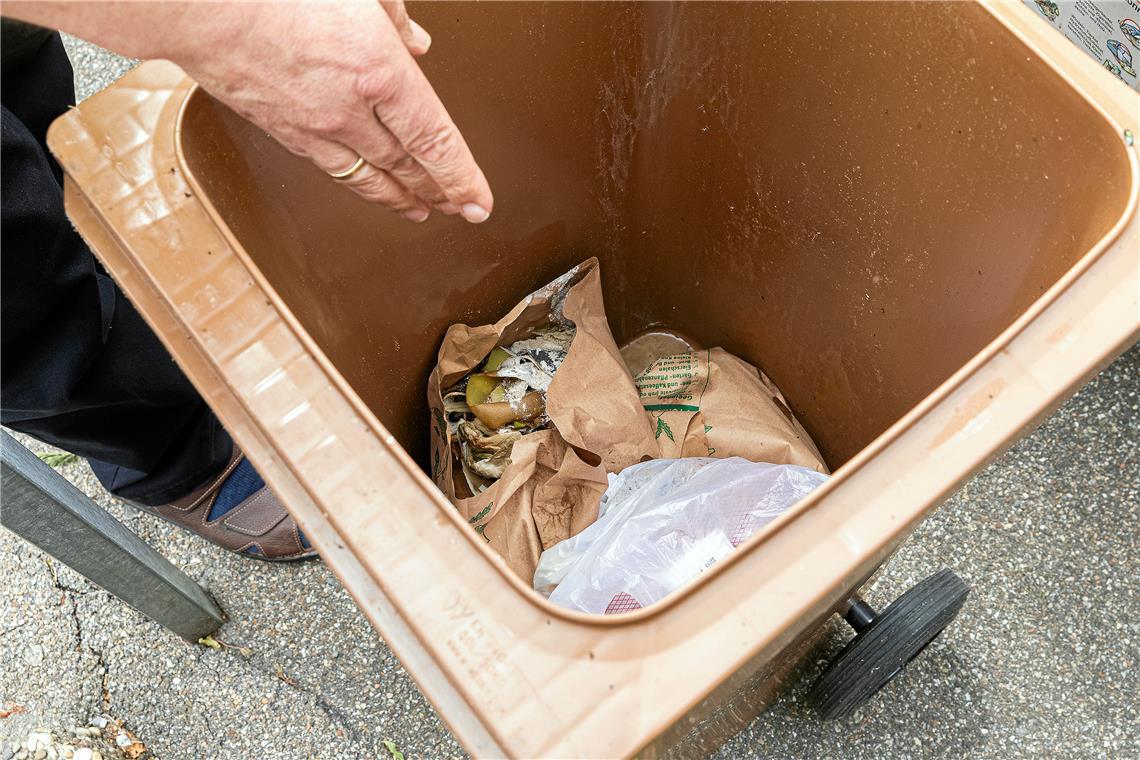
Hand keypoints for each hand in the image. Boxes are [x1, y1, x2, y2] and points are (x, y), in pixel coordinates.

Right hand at [178, 1, 492, 222]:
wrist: (193, 0)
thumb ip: (393, 14)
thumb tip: (415, 41)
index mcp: (378, 71)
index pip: (436, 140)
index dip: (462, 178)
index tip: (479, 203)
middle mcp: (348, 109)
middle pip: (407, 164)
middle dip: (438, 191)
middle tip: (459, 208)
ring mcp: (310, 124)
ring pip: (367, 175)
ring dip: (398, 196)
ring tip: (418, 210)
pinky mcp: (278, 127)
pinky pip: (328, 166)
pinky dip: (355, 181)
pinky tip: (363, 184)